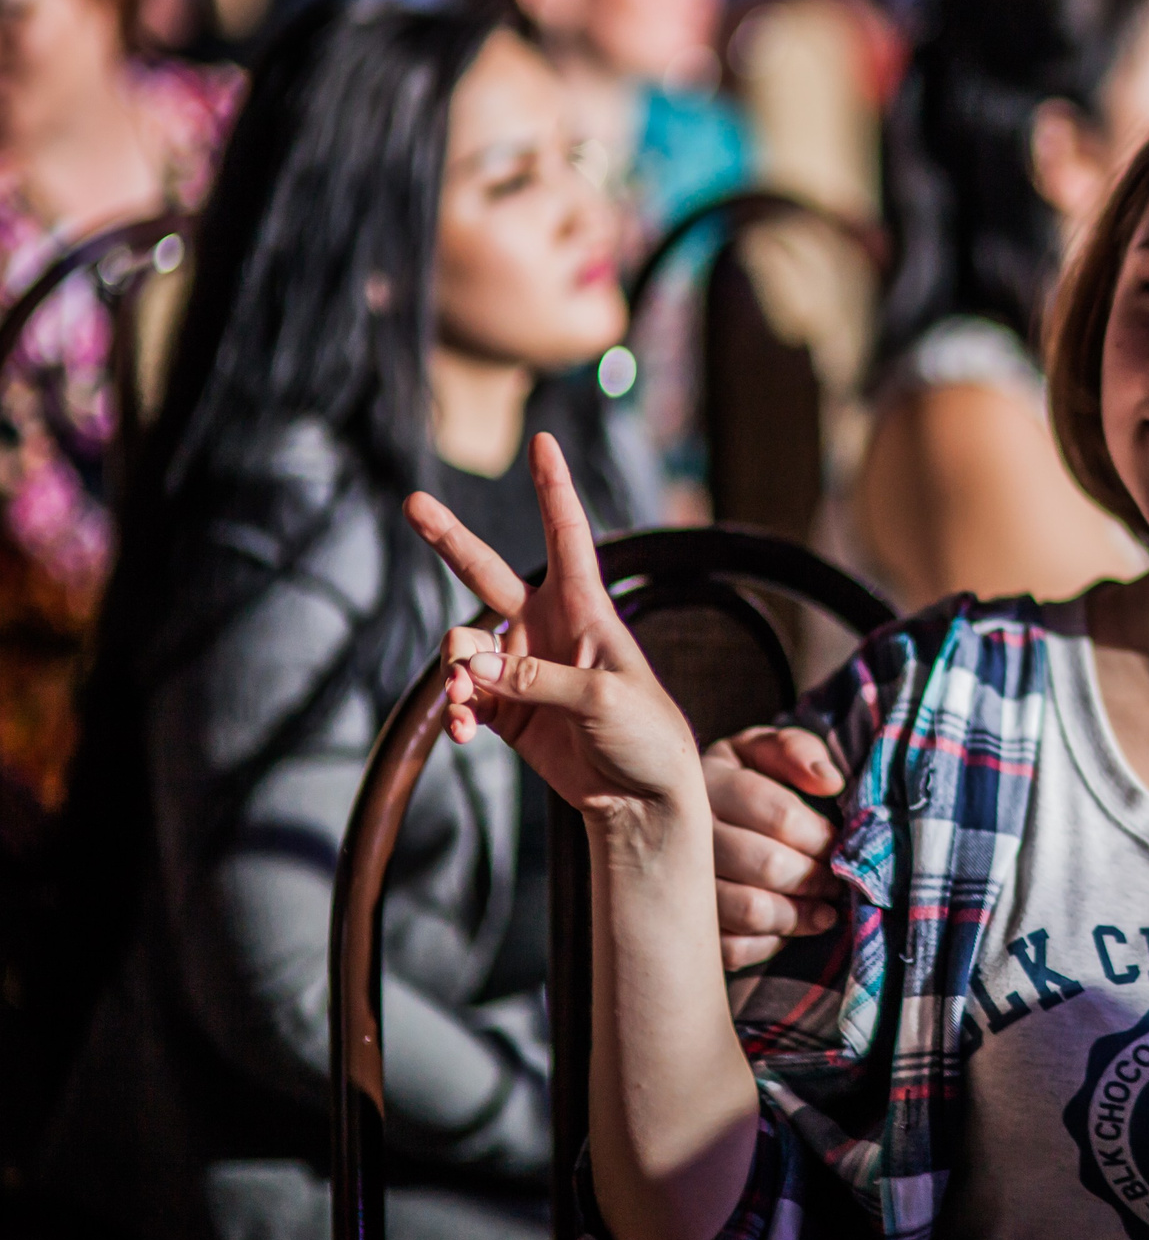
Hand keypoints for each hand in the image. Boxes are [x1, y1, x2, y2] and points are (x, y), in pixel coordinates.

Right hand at [404, 434, 700, 822]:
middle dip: (450, 540)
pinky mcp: (505, 710)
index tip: (543, 440)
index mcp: (586, 608)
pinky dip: (458, 713)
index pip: (568, 534)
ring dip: (457, 673)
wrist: (642, 798)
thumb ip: (533, 680)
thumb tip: (469, 666)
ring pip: (464, 647)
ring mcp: (521, 668)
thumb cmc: (645, 735)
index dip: (553, 488)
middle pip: (489, 572)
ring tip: (467, 704)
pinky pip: (463, 698)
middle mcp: (549, 628)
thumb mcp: (601, 700)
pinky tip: (465, 733)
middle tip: (413, 503)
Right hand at [706, 728, 845, 968]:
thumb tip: (830, 782)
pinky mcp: (685, 925)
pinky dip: (768, 943)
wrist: (701, 814)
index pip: (779, 814)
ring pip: (749, 910)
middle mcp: (688, 834)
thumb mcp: (769, 749)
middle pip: (767, 864)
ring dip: (798, 914)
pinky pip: (731, 947)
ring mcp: (680, 884)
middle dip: (815, 875)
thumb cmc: (747, 778)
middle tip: (837, 881)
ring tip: (826, 911)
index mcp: (710, 781)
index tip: (840, 843)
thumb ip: (799, 751)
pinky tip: (788, 929)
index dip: (820, 835)